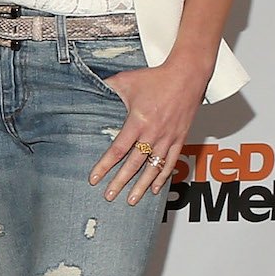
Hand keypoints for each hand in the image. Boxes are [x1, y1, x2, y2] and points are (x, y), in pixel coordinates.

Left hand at [88, 57, 206, 202]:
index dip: (105, 166)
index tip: (95, 179)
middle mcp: (154, 133)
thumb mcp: (125, 81)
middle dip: (120, 182)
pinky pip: (171, 162)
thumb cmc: (156, 77)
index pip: (117, 150)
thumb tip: (87, 88)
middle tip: (109, 196)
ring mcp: (169, 138)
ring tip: (132, 200)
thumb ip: (106, 88)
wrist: (187, 75)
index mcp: (138, 122)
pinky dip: (163, 176)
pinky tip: (155, 188)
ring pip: (154, 168)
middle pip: (134, 164)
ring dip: (142, 185)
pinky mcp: (181, 138)